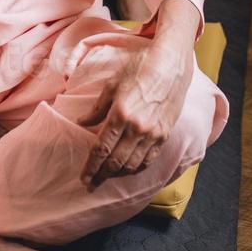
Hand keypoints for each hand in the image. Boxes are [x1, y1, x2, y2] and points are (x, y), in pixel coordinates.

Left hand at [77, 40, 193, 190]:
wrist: (170, 65)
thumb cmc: (139, 69)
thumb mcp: (112, 85)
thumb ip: (97, 108)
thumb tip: (81, 122)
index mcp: (120, 114)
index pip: (101, 149)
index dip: (91, 167)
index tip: (83, 179)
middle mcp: (136, 128)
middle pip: (115, 162)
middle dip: (101, 176)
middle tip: (91, 185)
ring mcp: (152, 133)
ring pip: (132, 165)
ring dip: (118, 174)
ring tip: (107, 177)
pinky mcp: (164, 135)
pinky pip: (149, 160)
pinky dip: (136, 168)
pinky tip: (128, 169)